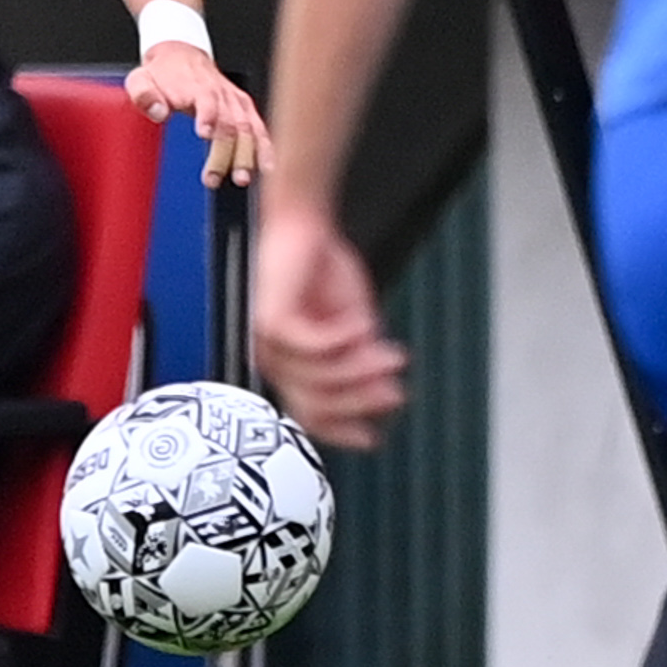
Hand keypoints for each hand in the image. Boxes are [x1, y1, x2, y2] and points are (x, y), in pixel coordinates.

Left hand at [126, 42, 270, 187]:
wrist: (182, 57)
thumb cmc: (162, 74)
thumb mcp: (141, 79)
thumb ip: (144, 95)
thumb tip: (158, 112)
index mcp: (197, 87)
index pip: (207, 101)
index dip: (208, 116)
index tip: (204, 133)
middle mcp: (221, 95)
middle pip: (229, 123)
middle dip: (224, 152)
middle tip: (213, 177)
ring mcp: (235, 102)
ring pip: (248, 129)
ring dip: (247, 155)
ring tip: (242, 178)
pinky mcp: (244, 109)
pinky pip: (259, 129)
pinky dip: (265, 147)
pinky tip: (267, 167)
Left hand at [253, 206, 405, 447]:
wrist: (304, 227)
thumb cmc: (323, 272)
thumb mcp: (353, 325)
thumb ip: (362, 360)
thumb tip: (386, 395)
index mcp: (290, 367)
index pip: (310, 415)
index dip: (342, 432)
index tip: (375, 439)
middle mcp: (274, 360)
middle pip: (317, 404)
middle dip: (361, 402)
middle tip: (398, 392)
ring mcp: (268, 342)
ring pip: (320, 377)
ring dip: (362, 370)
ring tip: (394, 356)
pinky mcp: (272, 320)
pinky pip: (316, 346)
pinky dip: (347, 338)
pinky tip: (368, 323)